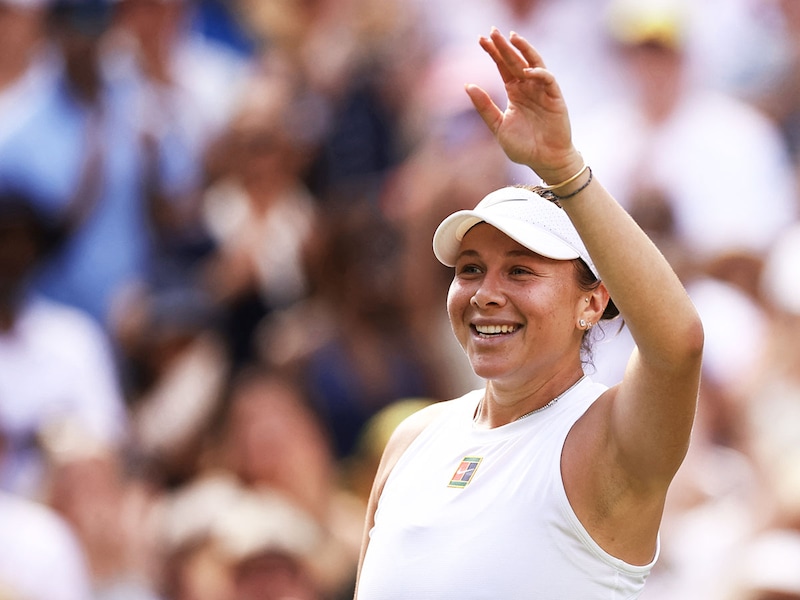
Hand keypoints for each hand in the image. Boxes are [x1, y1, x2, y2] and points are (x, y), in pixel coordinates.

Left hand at [465, 28, 581, 182]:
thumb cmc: (523, 146)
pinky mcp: (555, 98)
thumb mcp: (497, 126)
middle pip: (515, 61)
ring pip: (533, 63)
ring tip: (512, 37)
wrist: (544, 161)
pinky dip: (538, 73)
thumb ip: (484, 106)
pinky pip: (548, 79)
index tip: (481, 40)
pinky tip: (526, 70)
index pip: (502, 67)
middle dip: (504, 46)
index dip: (493, 53)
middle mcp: (528, 88)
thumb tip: (467, 85)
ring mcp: (542, 91)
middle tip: (492, 32)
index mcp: (514, 93)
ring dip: (523, 49)